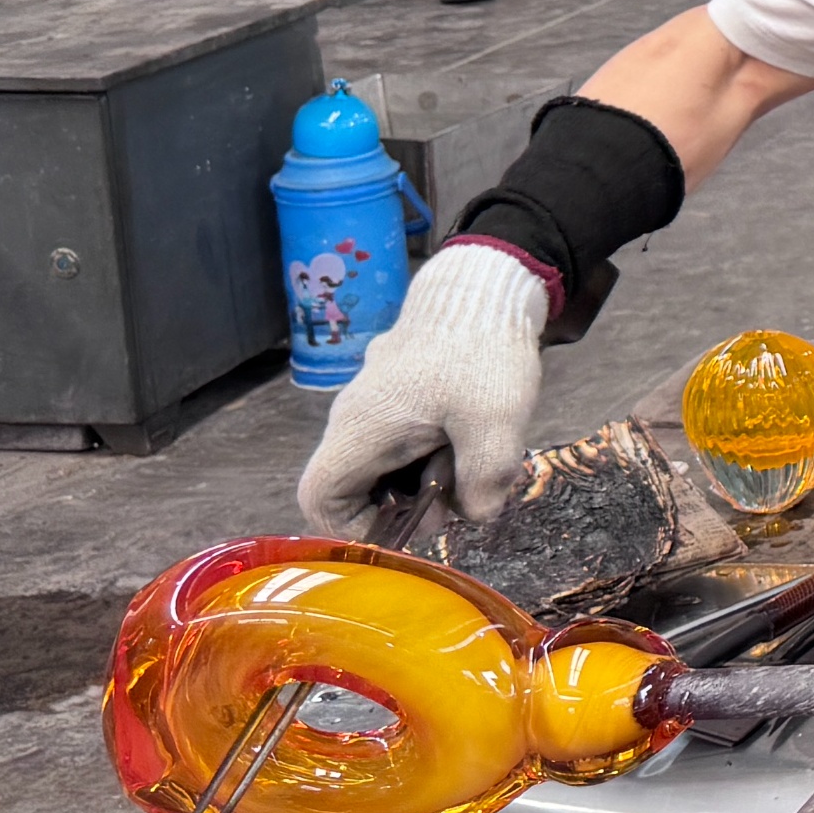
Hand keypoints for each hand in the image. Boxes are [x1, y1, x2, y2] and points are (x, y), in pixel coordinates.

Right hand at [296, 241, 553, 525]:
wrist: (486, 285)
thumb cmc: (481, 352)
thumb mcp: (495, 424)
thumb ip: (484, 481)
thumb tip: (476, 517)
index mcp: (360, 429)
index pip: (318, 498)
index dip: (352, 527)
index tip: (406, 525)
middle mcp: (355, 418)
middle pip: (356, 487)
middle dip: (404, 503)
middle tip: (456, 494)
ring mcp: (375, 402)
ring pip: (385, 463)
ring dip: (425, 475)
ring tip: (470, 459)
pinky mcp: (400, 391)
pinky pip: (403, 437)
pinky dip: (433, 449)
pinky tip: (472, 436)